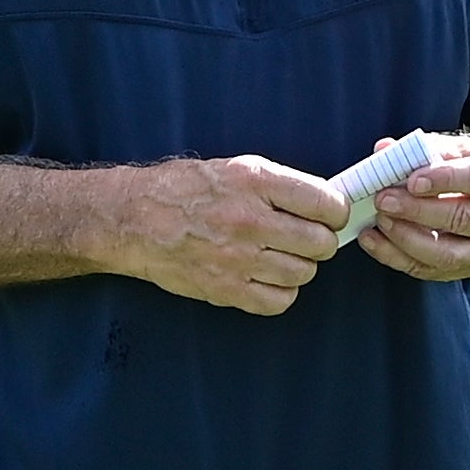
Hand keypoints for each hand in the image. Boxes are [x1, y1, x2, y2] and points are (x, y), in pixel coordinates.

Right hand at [89, 154, 347, 315]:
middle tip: (306, 237)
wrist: (133, 219)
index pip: (326, 203)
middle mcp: (249, 220)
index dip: (336, 211)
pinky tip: (267, 277)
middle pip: (321, 243)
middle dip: (320, 240)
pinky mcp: (225, 290)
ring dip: (299, 266)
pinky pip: (279, 301)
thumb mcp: (235, 168)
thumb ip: (280, 186)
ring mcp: (237, 258)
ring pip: (303, 273)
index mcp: (255, 182)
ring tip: (281, 255)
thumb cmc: (185, 189)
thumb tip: (325, 204)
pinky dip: (280, 292)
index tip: (330, 215)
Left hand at [355, 134, 469, 282]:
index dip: (445, 180)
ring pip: (447, 254)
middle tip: (384, 200)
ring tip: (379, 220)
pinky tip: (373, 240)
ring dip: (406, 238)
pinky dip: (396, 256)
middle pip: (463, 219)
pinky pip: (429, 270)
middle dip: (418, 211)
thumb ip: (423, 149)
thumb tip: (385, 150)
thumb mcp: (457, 150)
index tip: (412, 180)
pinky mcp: (467, 269)